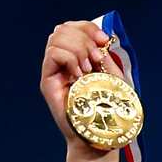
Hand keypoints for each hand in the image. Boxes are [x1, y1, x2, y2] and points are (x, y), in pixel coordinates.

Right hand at [40, 20, 127, 161]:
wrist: (99, 135)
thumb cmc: (108, 109)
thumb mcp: (113, 76)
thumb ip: (105, 55)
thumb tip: (101, 37)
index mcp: (78, 57)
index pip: (74, 27)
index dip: (88, 28)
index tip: (103, 41)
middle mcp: (63, 61)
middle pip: (63, 28)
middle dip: (83, 38)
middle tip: (96, 59)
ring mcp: (54, 71)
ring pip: (56, 37)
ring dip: (77, 49)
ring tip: (88, 69)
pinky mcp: (47, 82)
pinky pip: (53, 54)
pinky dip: (69, 58)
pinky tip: (79, 75)